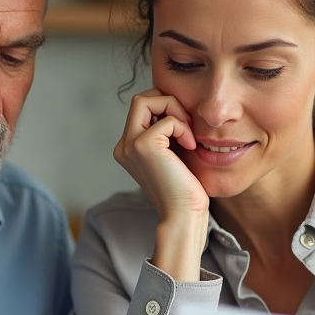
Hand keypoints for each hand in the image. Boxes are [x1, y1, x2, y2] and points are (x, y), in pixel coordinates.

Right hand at [113, 89, 208, 280]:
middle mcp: (123, 146)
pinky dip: (183, 127)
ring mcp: (130, 145)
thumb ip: (167, 133)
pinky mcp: (143, 146)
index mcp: (128, 148)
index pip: (142, 108)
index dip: (165, 108)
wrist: (183, 215)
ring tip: (188, 133)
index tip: (185, 127)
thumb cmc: (184, 189)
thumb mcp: (173, 154)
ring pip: (147, 100)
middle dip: (168, 102)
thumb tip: (174, 105)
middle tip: (186, 124)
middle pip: (140, 99)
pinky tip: (191, 145)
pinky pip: (166, 119)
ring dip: (173, 109)